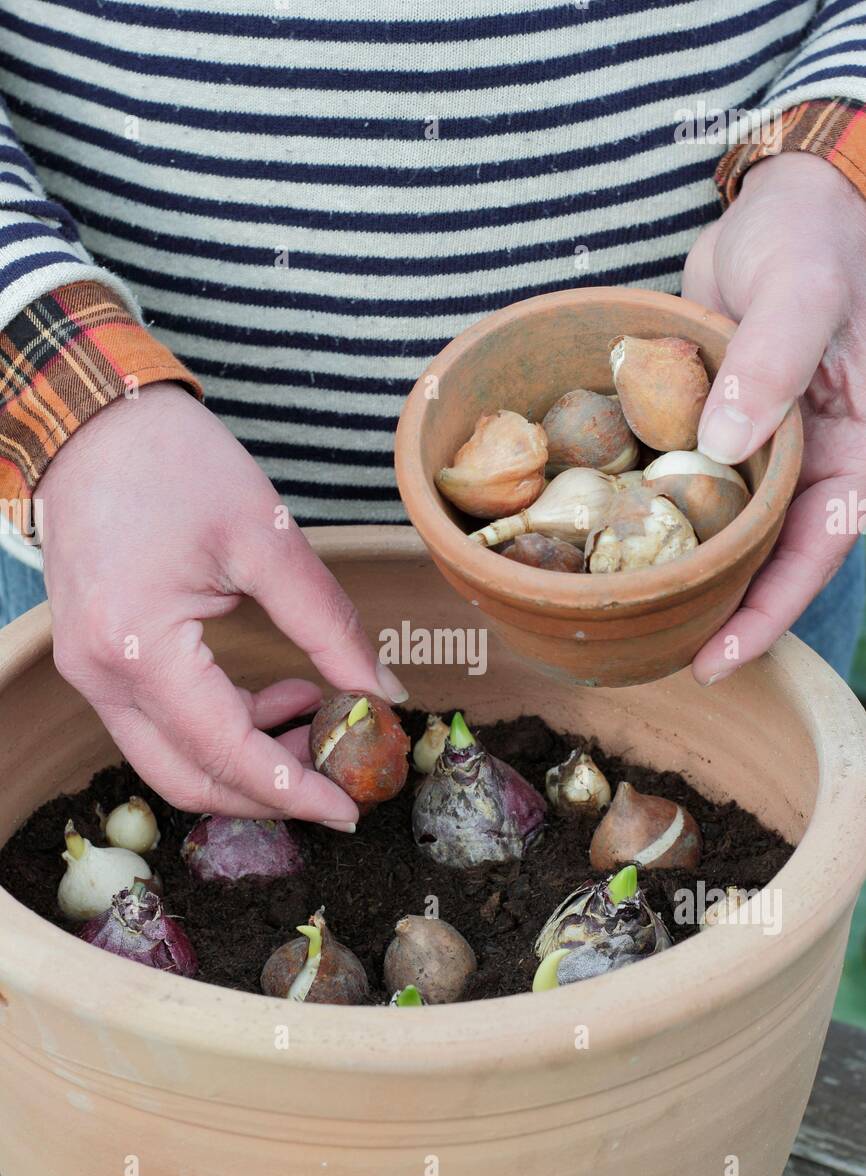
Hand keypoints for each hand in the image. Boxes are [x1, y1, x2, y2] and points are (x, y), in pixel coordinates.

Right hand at [37, 383, 406, 826]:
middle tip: (341, 778)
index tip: (353, 810)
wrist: (93, 422)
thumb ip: (330, 625)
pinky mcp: (96, 660)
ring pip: (171, 760)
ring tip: (318, 718)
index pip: (226, 753)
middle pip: (189, 779)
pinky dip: (219, 729)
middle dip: (270, 793)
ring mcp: (89, 673)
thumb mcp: (268, 539)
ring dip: (247, 761)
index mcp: (139, 648)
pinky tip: (279, 695)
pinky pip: (158, 725)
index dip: (295, 791)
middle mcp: (100, 676)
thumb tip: (383, 693)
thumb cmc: (174, 463)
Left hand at [682, 151, 865, 682]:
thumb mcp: (801, 289)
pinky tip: (609, 541)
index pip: (818, 547)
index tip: (719, 657)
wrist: (781, 202)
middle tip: (661, 658)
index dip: (771, 611)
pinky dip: (655, 513)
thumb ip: (771, 360)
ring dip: (684, 569)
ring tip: (629, 617)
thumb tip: (725, 441)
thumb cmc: (813, 237)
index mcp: (856, 447)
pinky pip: (684, 484)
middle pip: (767, 556)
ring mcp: (758, 448)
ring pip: (724, 528)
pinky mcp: (710, 427)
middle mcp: (809, 461)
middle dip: (721, 610)